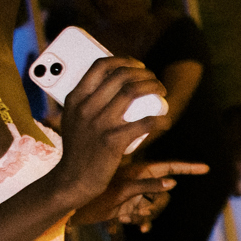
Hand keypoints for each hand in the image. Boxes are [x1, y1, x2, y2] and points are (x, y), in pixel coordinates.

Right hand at [51, 56, 168, 208]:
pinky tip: (167, 120)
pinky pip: (145, 123)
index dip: (124, 60)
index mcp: (75, 99)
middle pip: (121, 76)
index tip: (139, 66)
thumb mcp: (73, 120)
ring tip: (162, 92)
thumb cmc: (79, 148)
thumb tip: (109, 83)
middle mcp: (85, 107)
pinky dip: (161, 119)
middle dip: (145, 73)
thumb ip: (85, 102)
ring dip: (154, 87)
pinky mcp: (112, 141)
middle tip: (155, 81)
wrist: (73, 179)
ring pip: (132, 92)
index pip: (100, 66)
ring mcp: (99, 124)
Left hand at [75, 160, 203, 229]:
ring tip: (127, 218)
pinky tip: (139, 228)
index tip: (206, 168)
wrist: (72, 211)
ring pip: (154, 205)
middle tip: (137, 211)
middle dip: (156, 204)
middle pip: (163, 192)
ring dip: (146, 215)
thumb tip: (173, 183)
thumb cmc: (93, 197)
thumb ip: (147, 186)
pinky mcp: (129, 208)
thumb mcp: (122, 192)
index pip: (168, 167)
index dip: (187, 168)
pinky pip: (145, 215)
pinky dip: (142, 221)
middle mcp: (139, 182)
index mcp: (138, 172)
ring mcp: (135, 195)